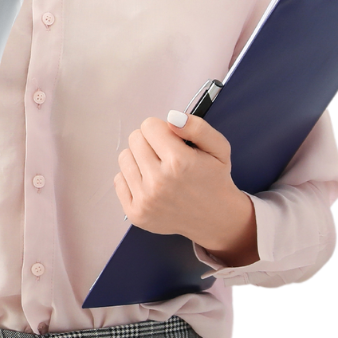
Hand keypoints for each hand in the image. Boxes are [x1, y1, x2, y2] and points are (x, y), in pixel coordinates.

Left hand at [114, 111, 258, 266]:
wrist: (216, 220)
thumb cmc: (215, 180)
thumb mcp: (219, 148)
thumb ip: (197, 127)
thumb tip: (171, 117)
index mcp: (179, 163)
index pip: (148, 125)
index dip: (162, 130)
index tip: (173, 143)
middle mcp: (159, 182)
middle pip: (134, 139)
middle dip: (150, 143)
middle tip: (166, 157)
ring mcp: (146, 201)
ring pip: (124, 157)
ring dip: (139, 159)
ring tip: (159, 170)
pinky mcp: (136, 214)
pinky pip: (118, 179)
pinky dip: (132, 179)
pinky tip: (151, 186)